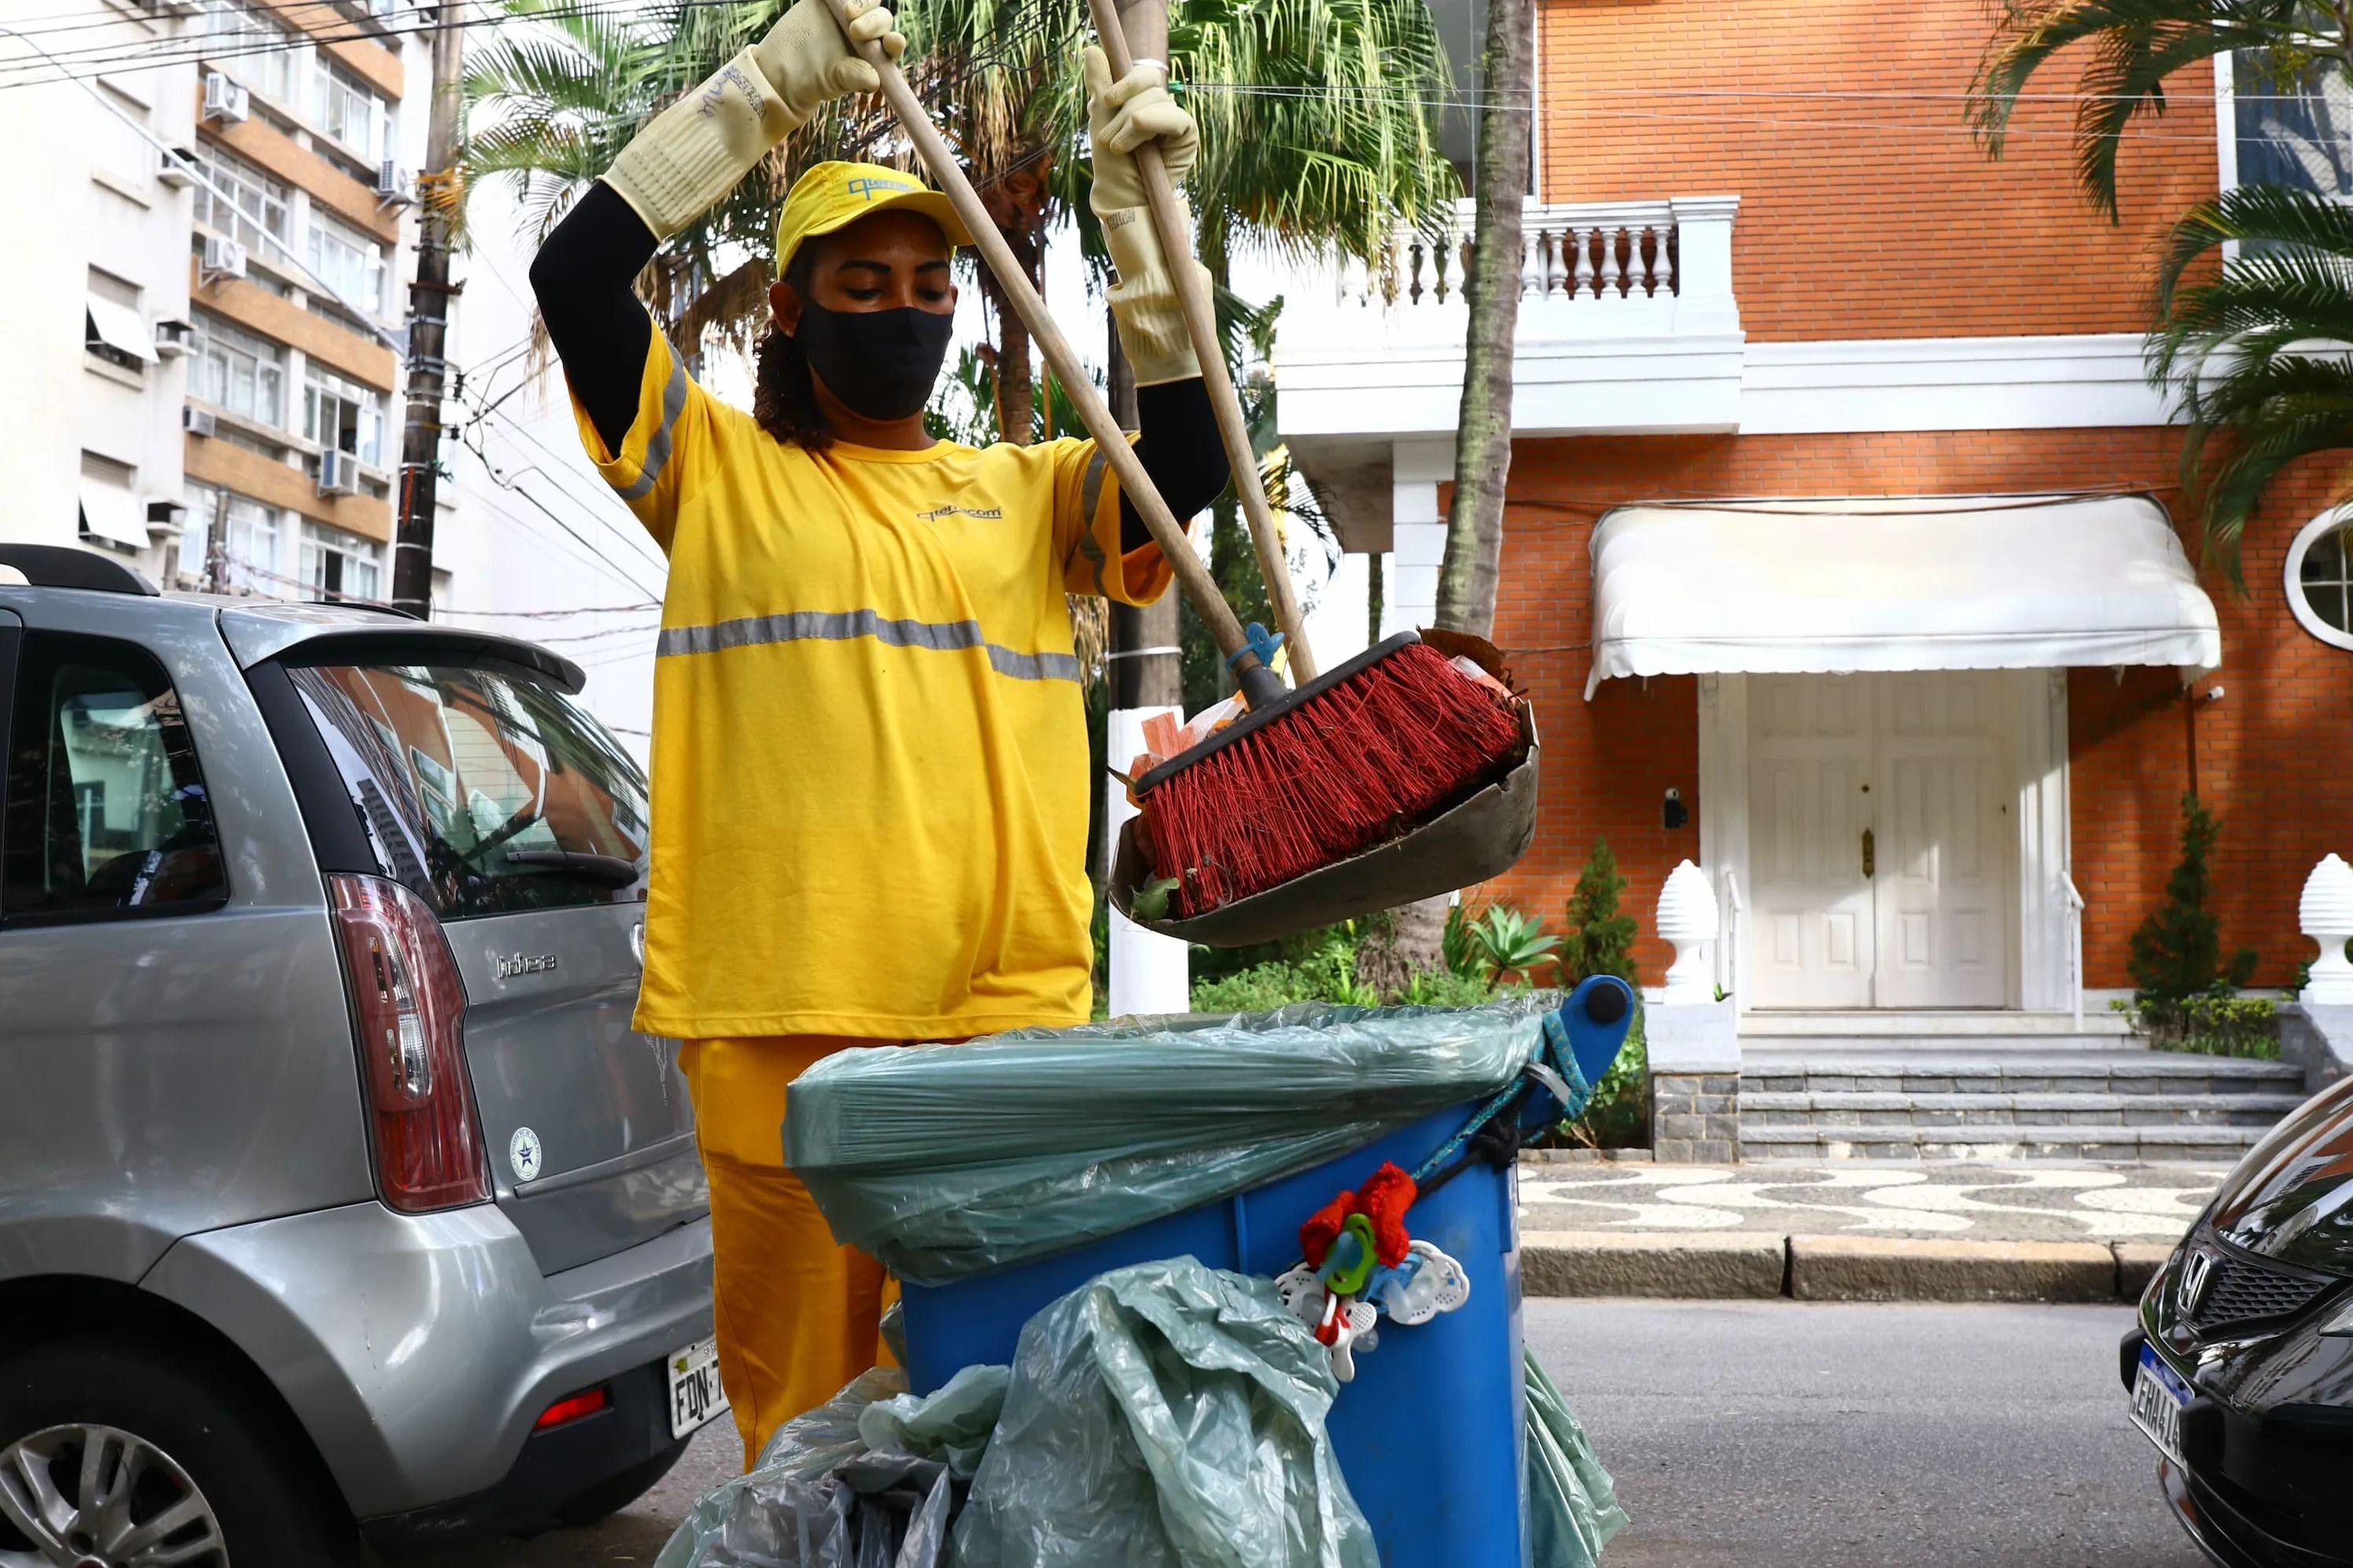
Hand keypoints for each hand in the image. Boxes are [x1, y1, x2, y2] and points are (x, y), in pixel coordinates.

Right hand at [756, 0, 904, 120]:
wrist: (781, 70)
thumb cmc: (812, 81)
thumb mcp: (833, 81)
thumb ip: (853, 77)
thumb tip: (874, 80)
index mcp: (874, 54)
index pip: (892, 44)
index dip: (895, 42)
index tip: (892, 41)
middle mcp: (866, 32)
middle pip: (881, 19)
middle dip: (873, 22)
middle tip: (854, 30)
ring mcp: (848, 14)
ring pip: (865, 1)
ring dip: (862, 2)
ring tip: (848, 10)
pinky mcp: (830, 1)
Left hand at [1084, 44, 1198, 212]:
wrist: (1123, 199)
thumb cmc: (1112, 167)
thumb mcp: (1101, 122)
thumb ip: (1099, 87)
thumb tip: (1091, 49)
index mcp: (1140, 102)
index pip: (1142, 76)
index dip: (1126, 80)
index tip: (1107, 99)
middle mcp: (1159, 109)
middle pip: (1149, 85)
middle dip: (1124, 110)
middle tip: (1108, 140)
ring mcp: (1174, 122)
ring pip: (1158, 101)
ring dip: (1132, 124)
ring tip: (1119, 149)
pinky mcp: (1187, 137)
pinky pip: (1176, 118)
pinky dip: (1155, 121)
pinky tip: (1139, 130)